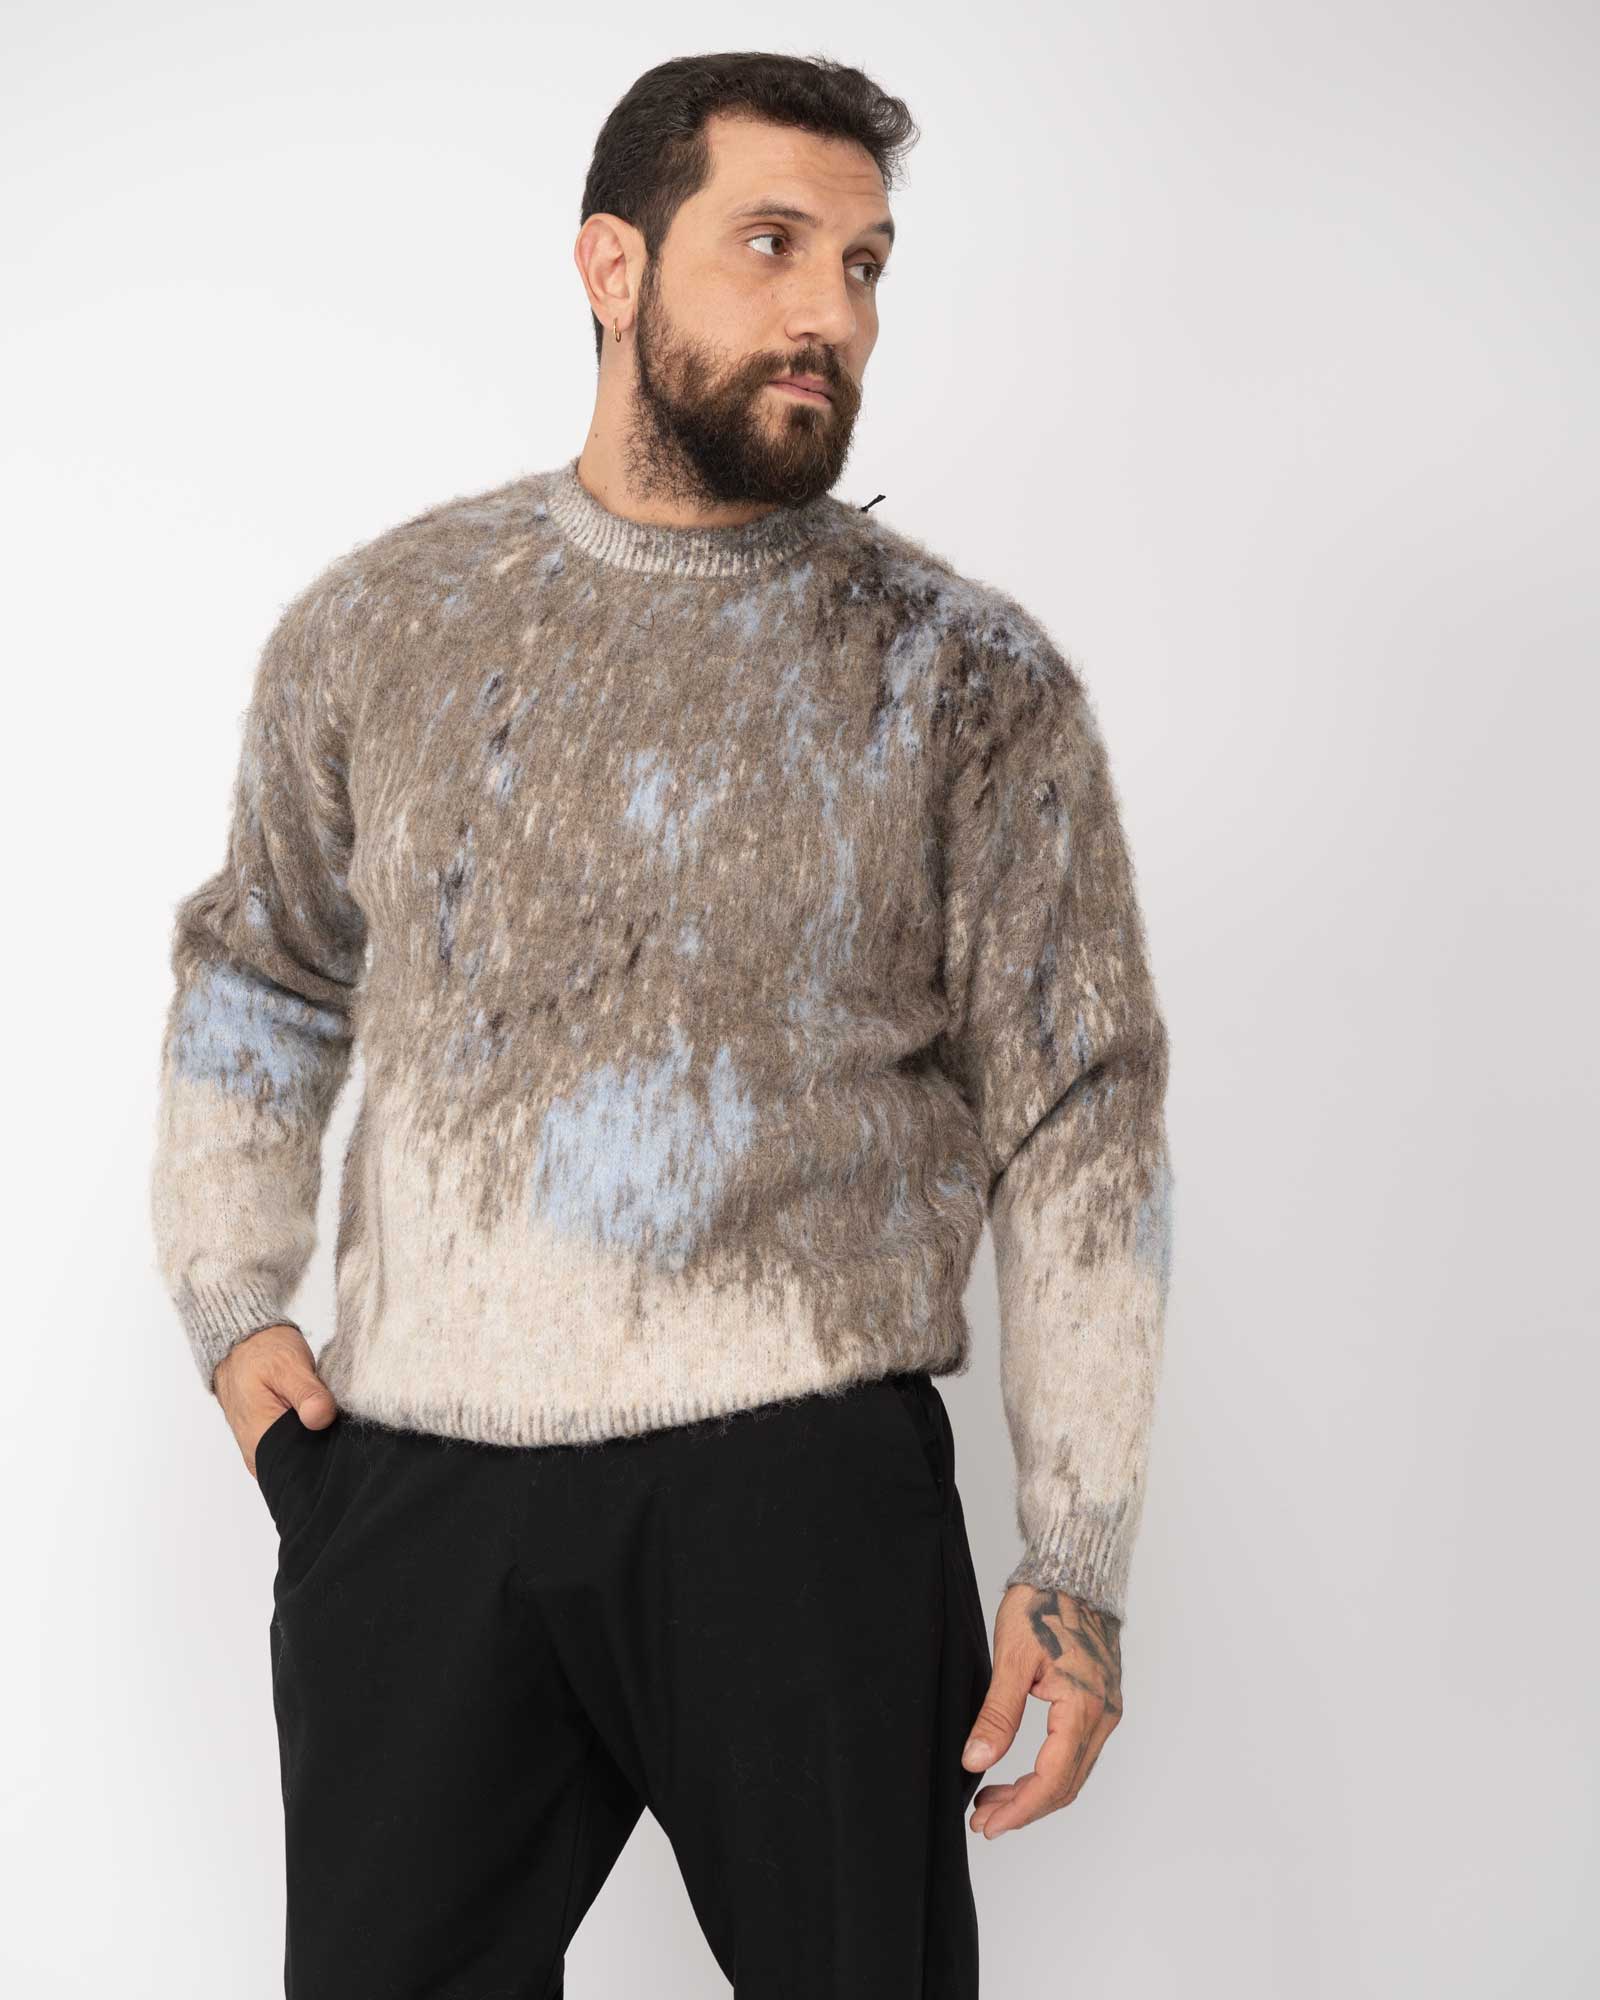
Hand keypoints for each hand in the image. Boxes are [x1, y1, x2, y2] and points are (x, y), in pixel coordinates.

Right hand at [213, 1322, 340, 1476]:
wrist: (239, 1347)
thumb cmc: (260, 1354)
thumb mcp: (288, 1365)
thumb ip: (306, 1393)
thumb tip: (322, 1418)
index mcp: (260, 1440)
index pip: (301, 1468)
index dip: (327, 1455)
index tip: (345, 1433)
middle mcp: (258, 1454)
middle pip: (303, 1467)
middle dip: (326, 1449)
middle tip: (340, 1420)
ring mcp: (263, 1451)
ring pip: (300, 1458)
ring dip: (318, 1442)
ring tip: (327, 1416)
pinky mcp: (270, 1443)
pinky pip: (295, 1449)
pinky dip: (310, 1437)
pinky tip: (319, 1419)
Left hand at [961, 1583, 1123, 1837]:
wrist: (1071, 1570)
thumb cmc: (1042, 1604)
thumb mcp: (1011, 1659)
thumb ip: (997, 1715)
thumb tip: (975, 1761)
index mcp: (1083, 1707)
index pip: (1052, 1780)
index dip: (1019, 1810)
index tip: (987, 1825)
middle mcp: (1103, 1716)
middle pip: (1066, 1785)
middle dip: (1023, 1809)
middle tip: (983, 1820)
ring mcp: (1106, 1710)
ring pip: (1072, 1772)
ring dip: (1035, 1793)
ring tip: (993, 1800)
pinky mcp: (1101, 1703)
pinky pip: (1077, 1753)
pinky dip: (1049, 1771)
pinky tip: (1019, 1772)